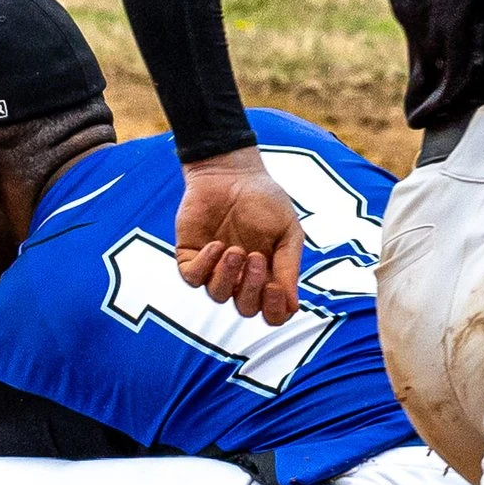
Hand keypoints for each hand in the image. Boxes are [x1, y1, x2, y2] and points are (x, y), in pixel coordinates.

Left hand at [175, 148, 303, 323]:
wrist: (232, 171)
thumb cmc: (264, 199)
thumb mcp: (287, 231)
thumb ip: (289, 266)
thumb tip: (293, 306)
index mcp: (268, 275)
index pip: (271, 313)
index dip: (274, 310)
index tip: (277, 288)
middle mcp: (241, 278)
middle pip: (245, 308)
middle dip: (251, 288)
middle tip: (255, 256)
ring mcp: (215, 269)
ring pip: (218, 295)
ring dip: (227, 275)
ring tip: (235, 249)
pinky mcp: (191, 257)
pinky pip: (193, 278)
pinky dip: (205, 266)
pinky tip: (216, 245)